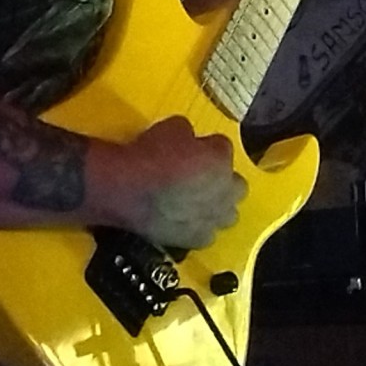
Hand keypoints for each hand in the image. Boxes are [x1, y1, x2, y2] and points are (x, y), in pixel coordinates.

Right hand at [110, 116, 243, 248]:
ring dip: (217, 207)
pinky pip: (207, 234)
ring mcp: (214, 217)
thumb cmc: (149, 155)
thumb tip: (187, 137)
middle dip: (224, 181)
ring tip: (198, 203)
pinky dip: (199, 228)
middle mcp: (226, 190)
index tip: (196, 148)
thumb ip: (187, 132)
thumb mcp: (170, 127)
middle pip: (237, 185)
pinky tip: (184, 222)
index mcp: (222, 158)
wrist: (128, 190)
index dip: (208, 147)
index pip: (223, 148)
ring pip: (228, 214)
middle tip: (203, 177)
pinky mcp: (198, 238)